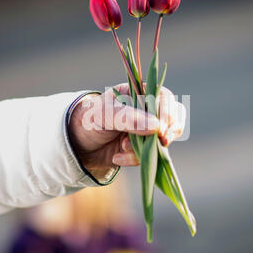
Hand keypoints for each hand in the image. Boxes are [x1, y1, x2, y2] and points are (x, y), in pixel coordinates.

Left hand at [68, 83, 185, 172]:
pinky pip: (151, 155)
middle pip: (174, 117)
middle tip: (162, 142)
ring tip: (122, 148)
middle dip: (169, 131)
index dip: (168, 112)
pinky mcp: (144, 148)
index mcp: (140, 93)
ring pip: (165, 139)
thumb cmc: (90, 120)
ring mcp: (148, 130)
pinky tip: (117, 157)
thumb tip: (157, 126)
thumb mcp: (104, 115)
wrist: (78, 144)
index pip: (165, 98)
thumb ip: (129, 118)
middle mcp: (148, 110)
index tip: (162, 129)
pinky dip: (135, 159)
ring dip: (147, 147)